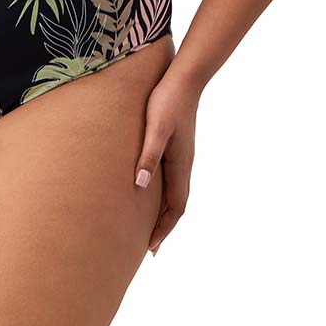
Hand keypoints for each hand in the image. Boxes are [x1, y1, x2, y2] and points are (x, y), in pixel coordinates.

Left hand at [132, 71, 199, 255]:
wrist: (185, 77)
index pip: (176, 206)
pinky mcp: (177, 145)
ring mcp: (182, 155)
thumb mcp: (155, 127)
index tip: (151, 248)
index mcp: (180, 164)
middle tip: (149, 248)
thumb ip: (149, 155)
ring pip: (176, 192)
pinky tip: (151, 190)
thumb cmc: (167, 100)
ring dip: (165, 212)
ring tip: (150, 226)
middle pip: (177, 204)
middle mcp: (184, 163)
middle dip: (164, 227)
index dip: (163, 228)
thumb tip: (140, 185)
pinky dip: (163, 194)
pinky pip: (172, 178)